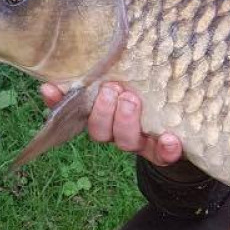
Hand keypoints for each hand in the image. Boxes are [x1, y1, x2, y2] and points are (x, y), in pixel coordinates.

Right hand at [40, 82, 182, 166]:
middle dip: (102, 110)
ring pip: (125, 142)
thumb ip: (102, 73)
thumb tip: (60, 73)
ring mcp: (139, 143)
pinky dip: (166, 149)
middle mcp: (116, 133)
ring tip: (131, 98)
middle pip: (100, 131)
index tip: (51, 88)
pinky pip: (162, 156)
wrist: (178, 123)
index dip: (58, 104)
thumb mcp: (126, 78)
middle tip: (113, 88)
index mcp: (102, 116)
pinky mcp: (163, 153)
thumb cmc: (147, 92)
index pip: (73, 113)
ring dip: (125, 121)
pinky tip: (170, 138)